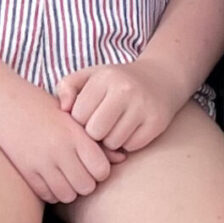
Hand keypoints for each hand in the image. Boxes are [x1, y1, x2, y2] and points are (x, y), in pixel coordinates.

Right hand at [0, 83, 114, 203]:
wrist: (1, 100)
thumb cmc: (40, 106)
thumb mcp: (69, 116)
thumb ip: (95, 139)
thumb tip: (121, 159)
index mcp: (73, 133)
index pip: (101, 170)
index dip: (99, 170)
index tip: (92, 162)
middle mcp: (59, 149)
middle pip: (86, 186)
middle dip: (85, 182)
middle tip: (77, 170)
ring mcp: (41, 162)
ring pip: (67, 195)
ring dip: (68, 189)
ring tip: (63, 175)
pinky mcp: (25, 171)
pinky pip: (47, 195)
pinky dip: (51, 191)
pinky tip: (48, 176)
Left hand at [55, 58, 187, 156]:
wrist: (160, 78)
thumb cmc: (116, 81)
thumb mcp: (90, 76)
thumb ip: (67, 87)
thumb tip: (63, 108)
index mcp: (104, 78)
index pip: (78, 115)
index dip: (80, 119)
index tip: (88, 114)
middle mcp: (124, 90)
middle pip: (95, 131)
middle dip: (94, 132)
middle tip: (101, 124)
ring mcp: (142, 107)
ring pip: (113, 143)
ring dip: (111, 140)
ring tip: (115, 126)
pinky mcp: (157, 122)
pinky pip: (132, 147)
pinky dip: (128, 143)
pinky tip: (130, 129)